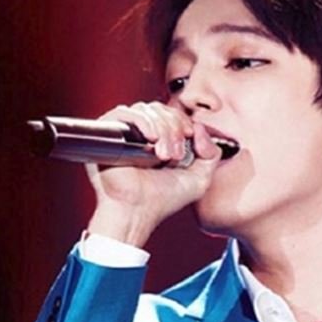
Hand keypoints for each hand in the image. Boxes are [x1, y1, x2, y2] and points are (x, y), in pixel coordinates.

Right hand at [85, 102, 220, 246]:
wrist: (138, 211)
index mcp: (162, 140)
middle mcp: (143, 134)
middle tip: (175, 155)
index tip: (190, 138)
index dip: (185, 122)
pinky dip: (143, 121)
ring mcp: (126, 133)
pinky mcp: (110, 134)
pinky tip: (151, 138)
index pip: (174, 113)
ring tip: (163, 155)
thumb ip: (211, 153)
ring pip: (147, 109)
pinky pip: (125, 112)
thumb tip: (200, 128)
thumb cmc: (164, 199)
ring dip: (163, 128)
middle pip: (163, 109)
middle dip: (175, 128)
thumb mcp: (200, 178)